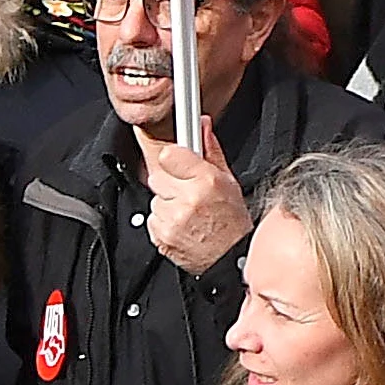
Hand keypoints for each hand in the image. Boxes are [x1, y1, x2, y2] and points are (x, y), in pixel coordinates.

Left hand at [130, 126, 253, 273]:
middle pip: (157, 175)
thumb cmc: (233, 223)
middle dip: (170, 181)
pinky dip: (162, 219)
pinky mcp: (160, 236)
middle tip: (187, 190)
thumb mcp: (229, 181)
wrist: (229, 259)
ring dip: (167, 201)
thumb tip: (202, 125)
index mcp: (206, 181)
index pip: (168, 154)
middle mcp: (186, 199)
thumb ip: (210, 150)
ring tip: (187, 210)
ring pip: (154, 198)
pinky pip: (152, 218)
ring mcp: (171, 220)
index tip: (178, 161)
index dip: (173, 158)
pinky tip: (181, 223)